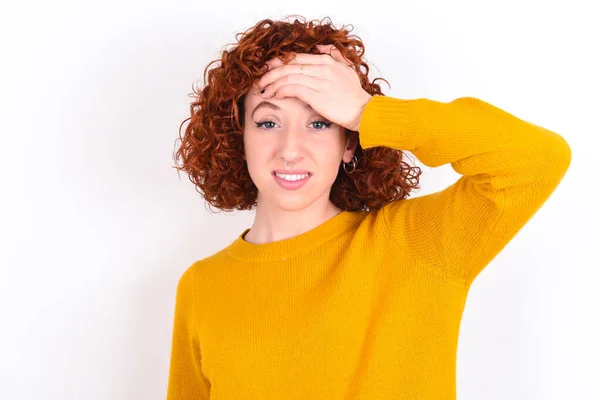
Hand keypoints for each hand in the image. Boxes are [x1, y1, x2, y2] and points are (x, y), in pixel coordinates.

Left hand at [256, 44, 372, 131]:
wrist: (363, 111)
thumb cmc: (354, 94)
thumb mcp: (347, 69)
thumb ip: (334, 55)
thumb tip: (321, 46)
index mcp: (327, 60)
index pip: (296, 57)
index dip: (278, 62)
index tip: (267, 69)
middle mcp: (322, 68)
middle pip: (288, 66)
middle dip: (270, 73)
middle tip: (260, 80)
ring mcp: (320, 81)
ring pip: (288, 77)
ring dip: (272, 84)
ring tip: (264, 91)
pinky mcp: (317, 96)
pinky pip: (293, 89)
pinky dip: (281, 91)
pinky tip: (275, 96)